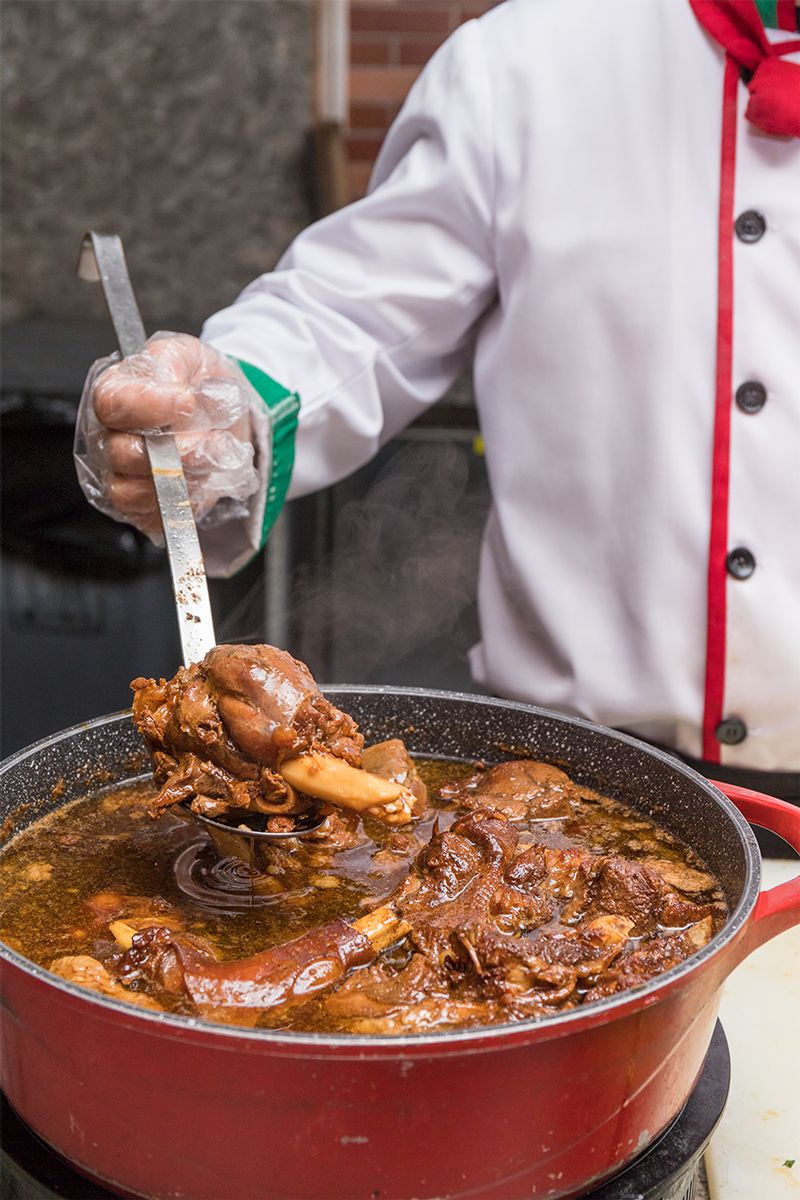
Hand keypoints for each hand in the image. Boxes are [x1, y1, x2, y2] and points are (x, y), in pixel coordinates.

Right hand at [75, 332, 259, 541]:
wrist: (221, 415)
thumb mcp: (190, 354)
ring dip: (186, 480)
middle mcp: (109, 437)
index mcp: (114, 393)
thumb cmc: (196, 383)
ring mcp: (120, 476)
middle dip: (179, 451)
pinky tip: (202, 483)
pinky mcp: (140, 507)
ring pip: (136, 491)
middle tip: (213, 440)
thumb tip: (178, 393)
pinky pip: (151, 517)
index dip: (151, 406)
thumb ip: (176, 363)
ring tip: (214, 460)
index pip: (113, 403)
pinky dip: (183, 505)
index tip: (188, 402)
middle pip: (124, 454)